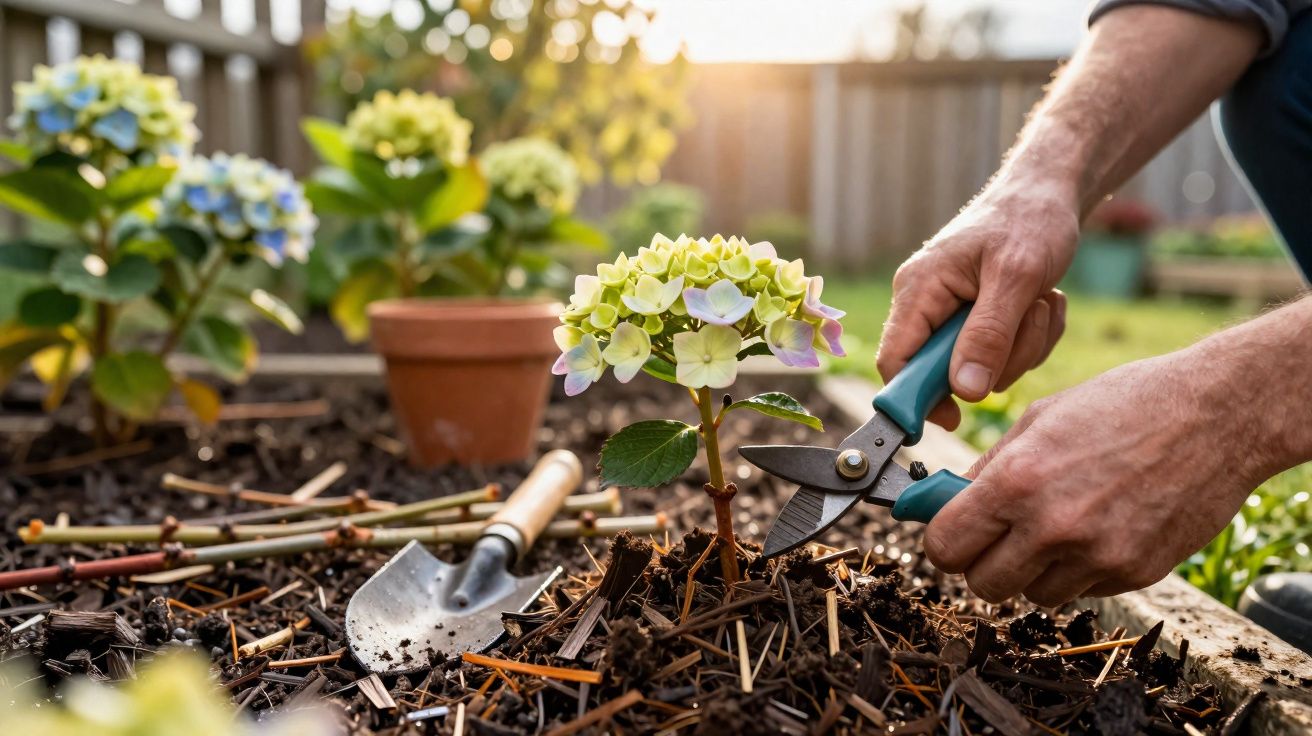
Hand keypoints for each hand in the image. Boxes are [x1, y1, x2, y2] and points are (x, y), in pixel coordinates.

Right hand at [877, 174, 1076, 429]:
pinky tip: (1042, 303)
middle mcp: (927, 304)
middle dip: (997, 359)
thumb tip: (965, 392)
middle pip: (944, 372)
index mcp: (919, 290)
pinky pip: (1002, 355)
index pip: (895, 361)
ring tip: (1040, 303)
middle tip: (1029, 322)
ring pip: (980, 368)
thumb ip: (989, 335)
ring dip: (1022, 346)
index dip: (916, 398)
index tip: (955, 418)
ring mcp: (952, 313)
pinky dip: (1031, 337)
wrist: (1050, 193)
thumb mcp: (1017, 278)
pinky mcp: (977, 319)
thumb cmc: (1029, 220)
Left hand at [922, 345, 1278, 606]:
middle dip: (984, 563)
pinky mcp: (1133, 573)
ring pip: (1032, 595)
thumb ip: (990, 467)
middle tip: (1000, 537)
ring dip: (1034, 570)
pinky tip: (1100, 527)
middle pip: (982, 584)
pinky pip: (1081, 591)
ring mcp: (1095, 555)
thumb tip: (947, 501)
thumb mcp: (1041, 418)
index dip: (945, 542)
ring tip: (1059, 525)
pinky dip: (1079, 570)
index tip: (954, 533)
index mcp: (1016, 480)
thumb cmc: (1126, 404)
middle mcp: (1051, 525)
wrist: (1217, 414)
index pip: (945, 547)